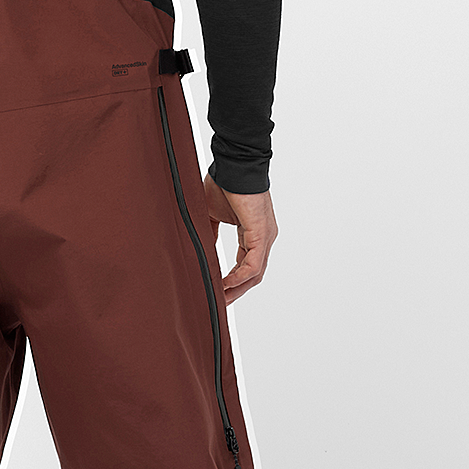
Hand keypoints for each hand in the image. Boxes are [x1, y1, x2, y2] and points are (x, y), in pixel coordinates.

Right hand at [202, 175, 275, 303]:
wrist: (232, 165)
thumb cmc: (224, 183)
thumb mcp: (213, 215)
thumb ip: (210, 234)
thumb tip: (203, 250)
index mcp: (254, 233)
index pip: (247, 266)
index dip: (232, 282)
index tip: (216, 291)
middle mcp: (264, 238)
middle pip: (253, 275)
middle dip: (235, 292)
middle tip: (218, 304)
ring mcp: (265, 236)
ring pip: (255, 274)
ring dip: (237, 289)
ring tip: (219, 298)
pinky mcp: (262, 233)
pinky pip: (253, 265)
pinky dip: (239, 277)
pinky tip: (224, 284)